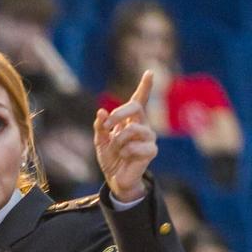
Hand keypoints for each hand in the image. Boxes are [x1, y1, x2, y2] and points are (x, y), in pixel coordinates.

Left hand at [94, 70, 156, 200]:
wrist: (116, 179)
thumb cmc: (111, 158)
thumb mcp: (100, 141)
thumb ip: (100, 126)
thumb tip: (101, 112)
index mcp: (131, 120)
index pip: (139, 100)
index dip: (145, 86)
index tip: (150, 72)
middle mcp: (143, 125)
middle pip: (135, 107)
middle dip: (118, 114)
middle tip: (107, 125)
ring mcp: (149, 138)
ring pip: (132, 129)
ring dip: (118, 141)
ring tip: (117, 150)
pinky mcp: (151, 151)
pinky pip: (134, 146)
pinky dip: (124, 152)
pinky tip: (126, 158)